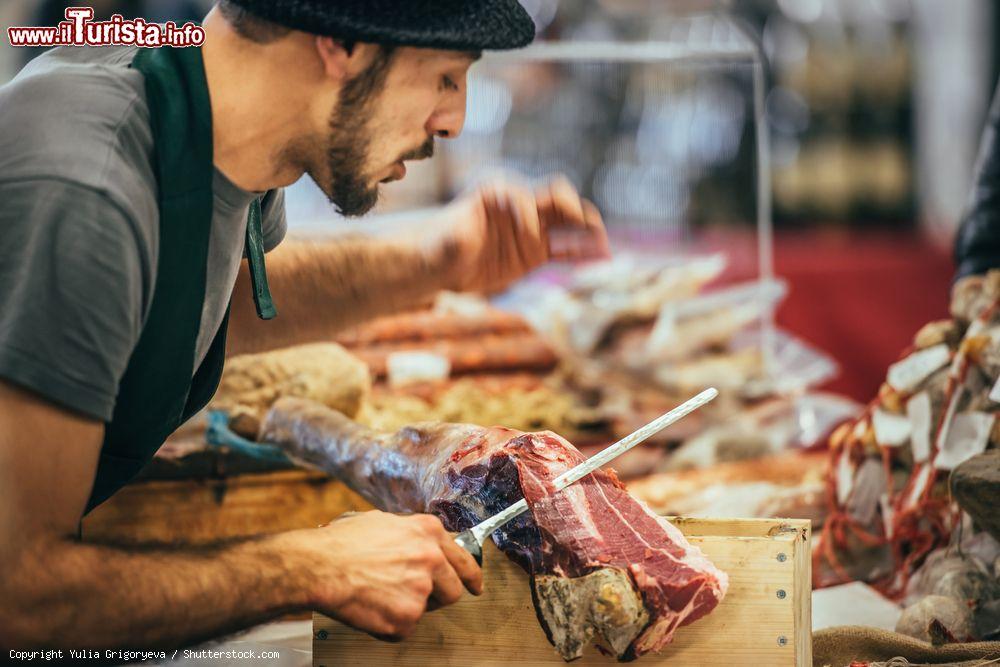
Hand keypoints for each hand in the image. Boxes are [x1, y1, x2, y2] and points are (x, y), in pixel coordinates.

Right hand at [290, 510, 481, 639]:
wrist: (319, 566)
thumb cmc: (341, 543)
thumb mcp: (382, 522)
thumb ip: (409, 534)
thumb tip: (416, 544)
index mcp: (427, 531)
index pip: (463, 557)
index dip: (471, 576)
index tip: (475, 586)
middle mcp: (431, 558)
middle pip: (452, 589)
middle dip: (437, 595)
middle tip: (411, 595)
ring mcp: (421, 590)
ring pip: (426, 609)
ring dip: (408, 607)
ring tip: (379, 594)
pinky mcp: (407, 618)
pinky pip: (404, 628)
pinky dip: (388, 624)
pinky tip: (370, 607)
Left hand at [441, 175, 610, 292]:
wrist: (441, 264)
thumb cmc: (438, 247)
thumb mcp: (444, 242)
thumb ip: (457, 236)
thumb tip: (462, 233)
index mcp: (498, 193)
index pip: (525, 196)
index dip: (529, 217)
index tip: (527, 240)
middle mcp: (521, 206)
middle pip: (557, 198)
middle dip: (574, 212)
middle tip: (587, 230)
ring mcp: (532, 229)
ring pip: (569, 223)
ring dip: (587, 233)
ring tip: (604, 248)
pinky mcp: (536, 252)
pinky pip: (566, 249)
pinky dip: (583, 253)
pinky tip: (600, 260)